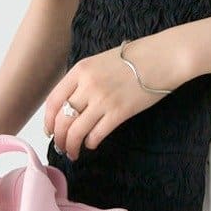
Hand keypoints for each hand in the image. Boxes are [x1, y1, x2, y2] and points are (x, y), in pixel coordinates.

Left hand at [44, 36, 189, 160]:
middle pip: (62, 119)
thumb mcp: (100, 61)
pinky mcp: (119, 112)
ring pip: (76, 131)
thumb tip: (72, 103)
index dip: (48, 121)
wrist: (162, 58)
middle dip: (59, 138)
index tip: (49, 131)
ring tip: (73, 152)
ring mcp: (103, 99)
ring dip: (72, 146)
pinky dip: (91, 143)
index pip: (53, 101)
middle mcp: (88, 85)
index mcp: (80, 70)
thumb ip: (84, 79)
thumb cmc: (135, 58)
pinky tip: (92, 144)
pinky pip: (97, 134)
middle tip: (61, 147)